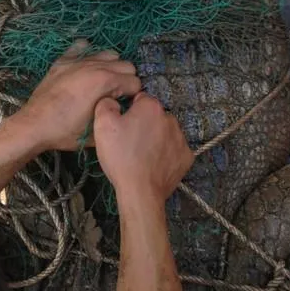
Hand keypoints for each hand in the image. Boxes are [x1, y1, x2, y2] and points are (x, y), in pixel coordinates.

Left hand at [7, 40, 140, 154]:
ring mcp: (78, 60)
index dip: (132, 96)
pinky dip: (87, 54)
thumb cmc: (66, 131)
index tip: (123, 105)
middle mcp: (95, 65)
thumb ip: (116, 117)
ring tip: (101, 83)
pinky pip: (81, 47)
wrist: (34, 125)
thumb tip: (124, 110)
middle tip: (114, 96)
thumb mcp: (97, 131)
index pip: (135, 82)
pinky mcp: (63, 60)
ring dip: (111, 67)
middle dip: (125, 80)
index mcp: (105, 81)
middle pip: (127, 65)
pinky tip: (84, 68)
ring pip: (109, 54)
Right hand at [94, 92, 192, 206]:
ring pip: (165, 132)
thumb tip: (112, 101)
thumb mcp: (102, 125)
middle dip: (144, 124)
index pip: (140, 99)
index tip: (122, 126)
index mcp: (151, 106)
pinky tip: (155, 163)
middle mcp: (170, 118)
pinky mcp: (187, 156)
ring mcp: (181, 138)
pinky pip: (174, 149)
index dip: (129, 111)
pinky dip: (166, 154)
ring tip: (142, 155)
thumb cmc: (121, 156)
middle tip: (130, 142)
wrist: (140, 191)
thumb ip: (106, 104)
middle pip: (154, 116)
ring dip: (156, 138)